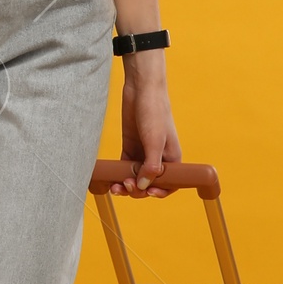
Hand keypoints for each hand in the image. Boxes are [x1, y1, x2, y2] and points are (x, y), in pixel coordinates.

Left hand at [117, 55, 180, 194]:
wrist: (141, 89)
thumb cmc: (155, 112)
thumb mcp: (155, 140)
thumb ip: (151, 165)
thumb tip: (145, 187)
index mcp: (172, 158)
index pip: (170, 184)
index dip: (160, 192)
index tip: (149, 194)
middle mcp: (158, 159)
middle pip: (150, 184)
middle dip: (138, 189)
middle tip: (126, 185)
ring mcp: (143, 154)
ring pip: (136, 178)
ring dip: (127, 186)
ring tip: (116, 186)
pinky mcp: (130, 148)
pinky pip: (125, 167)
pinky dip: (118, 175)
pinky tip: (110, 180)